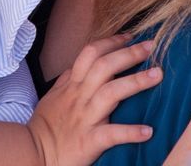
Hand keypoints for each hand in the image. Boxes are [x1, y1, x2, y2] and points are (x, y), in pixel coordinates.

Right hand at [27, 35, 161, 165]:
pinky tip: (148, 131)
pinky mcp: (89, 141)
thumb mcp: (52, 96)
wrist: (33, 154)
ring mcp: (85, 118)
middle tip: (151, 46)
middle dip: (129, 54)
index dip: (111, 42)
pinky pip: (111, 134)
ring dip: (136, 82)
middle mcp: (79, 97)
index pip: (91, 54)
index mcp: (72, 85)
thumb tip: (78, 65)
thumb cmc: (44, 126)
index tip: (130, 36)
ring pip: (111, 93)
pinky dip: (130, 132)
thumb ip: (67, 79)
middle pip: (104, 67)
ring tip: (158, 75)